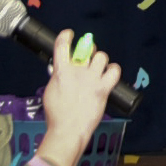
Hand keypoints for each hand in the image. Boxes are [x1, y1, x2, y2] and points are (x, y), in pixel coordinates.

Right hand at [39, 30, 120, 165]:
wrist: (68, 130)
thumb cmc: (57, 114)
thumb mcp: (51, 91)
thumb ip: (58, 77)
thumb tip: (61, 68)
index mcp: (61, 72)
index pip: (62, 46)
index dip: (66, 36)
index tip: (69, 35)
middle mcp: (78, 72)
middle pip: (87, 49)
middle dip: (88, 50)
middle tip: (87, 58)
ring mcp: (92, 79)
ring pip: (102, 57)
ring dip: (100, 61)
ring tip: (97, 69)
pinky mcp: (104, 88)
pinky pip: (115, 70)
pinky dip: (113, 70)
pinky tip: (108, 75)